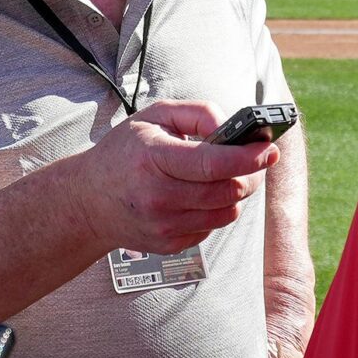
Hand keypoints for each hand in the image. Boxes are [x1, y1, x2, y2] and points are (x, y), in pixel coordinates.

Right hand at [75, 100, 278, 256]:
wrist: (88, 202)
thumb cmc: (123, 153)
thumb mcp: (153, 117)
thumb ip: (196, 113)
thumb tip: (232, 128)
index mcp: (152, 159)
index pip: (212, 164)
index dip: (247, 157)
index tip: (269, 149)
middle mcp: (158, 197)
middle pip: (227, 191)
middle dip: (251, 173)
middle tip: (256, 157)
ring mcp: (164, 226)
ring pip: (227, 212)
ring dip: (236, 192)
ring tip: (224, 174)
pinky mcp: (170, 245)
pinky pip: (212, 227)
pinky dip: (216, 209)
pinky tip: (199, 195)